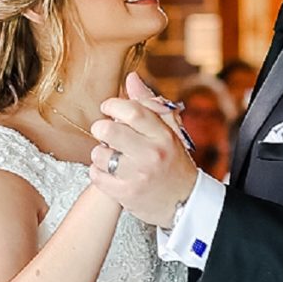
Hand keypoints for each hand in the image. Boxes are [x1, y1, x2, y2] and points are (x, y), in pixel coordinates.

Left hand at [88, 73, 199, 226]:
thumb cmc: (174, 163)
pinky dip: (98, 171)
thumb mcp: (169, 132)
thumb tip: (131, 78)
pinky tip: (110, 171)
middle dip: (100, 128)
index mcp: (163, 136)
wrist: (186, 203)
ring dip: (99, 153)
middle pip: (109, 130)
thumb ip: (150, 105)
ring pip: (99, 154)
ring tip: (110, 155)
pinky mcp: (126, 194)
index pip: (131, 110)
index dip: (113, 105)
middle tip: (104, 132)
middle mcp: (151, 155)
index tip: (108, 109)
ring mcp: (138, 176)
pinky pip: (96, 175)